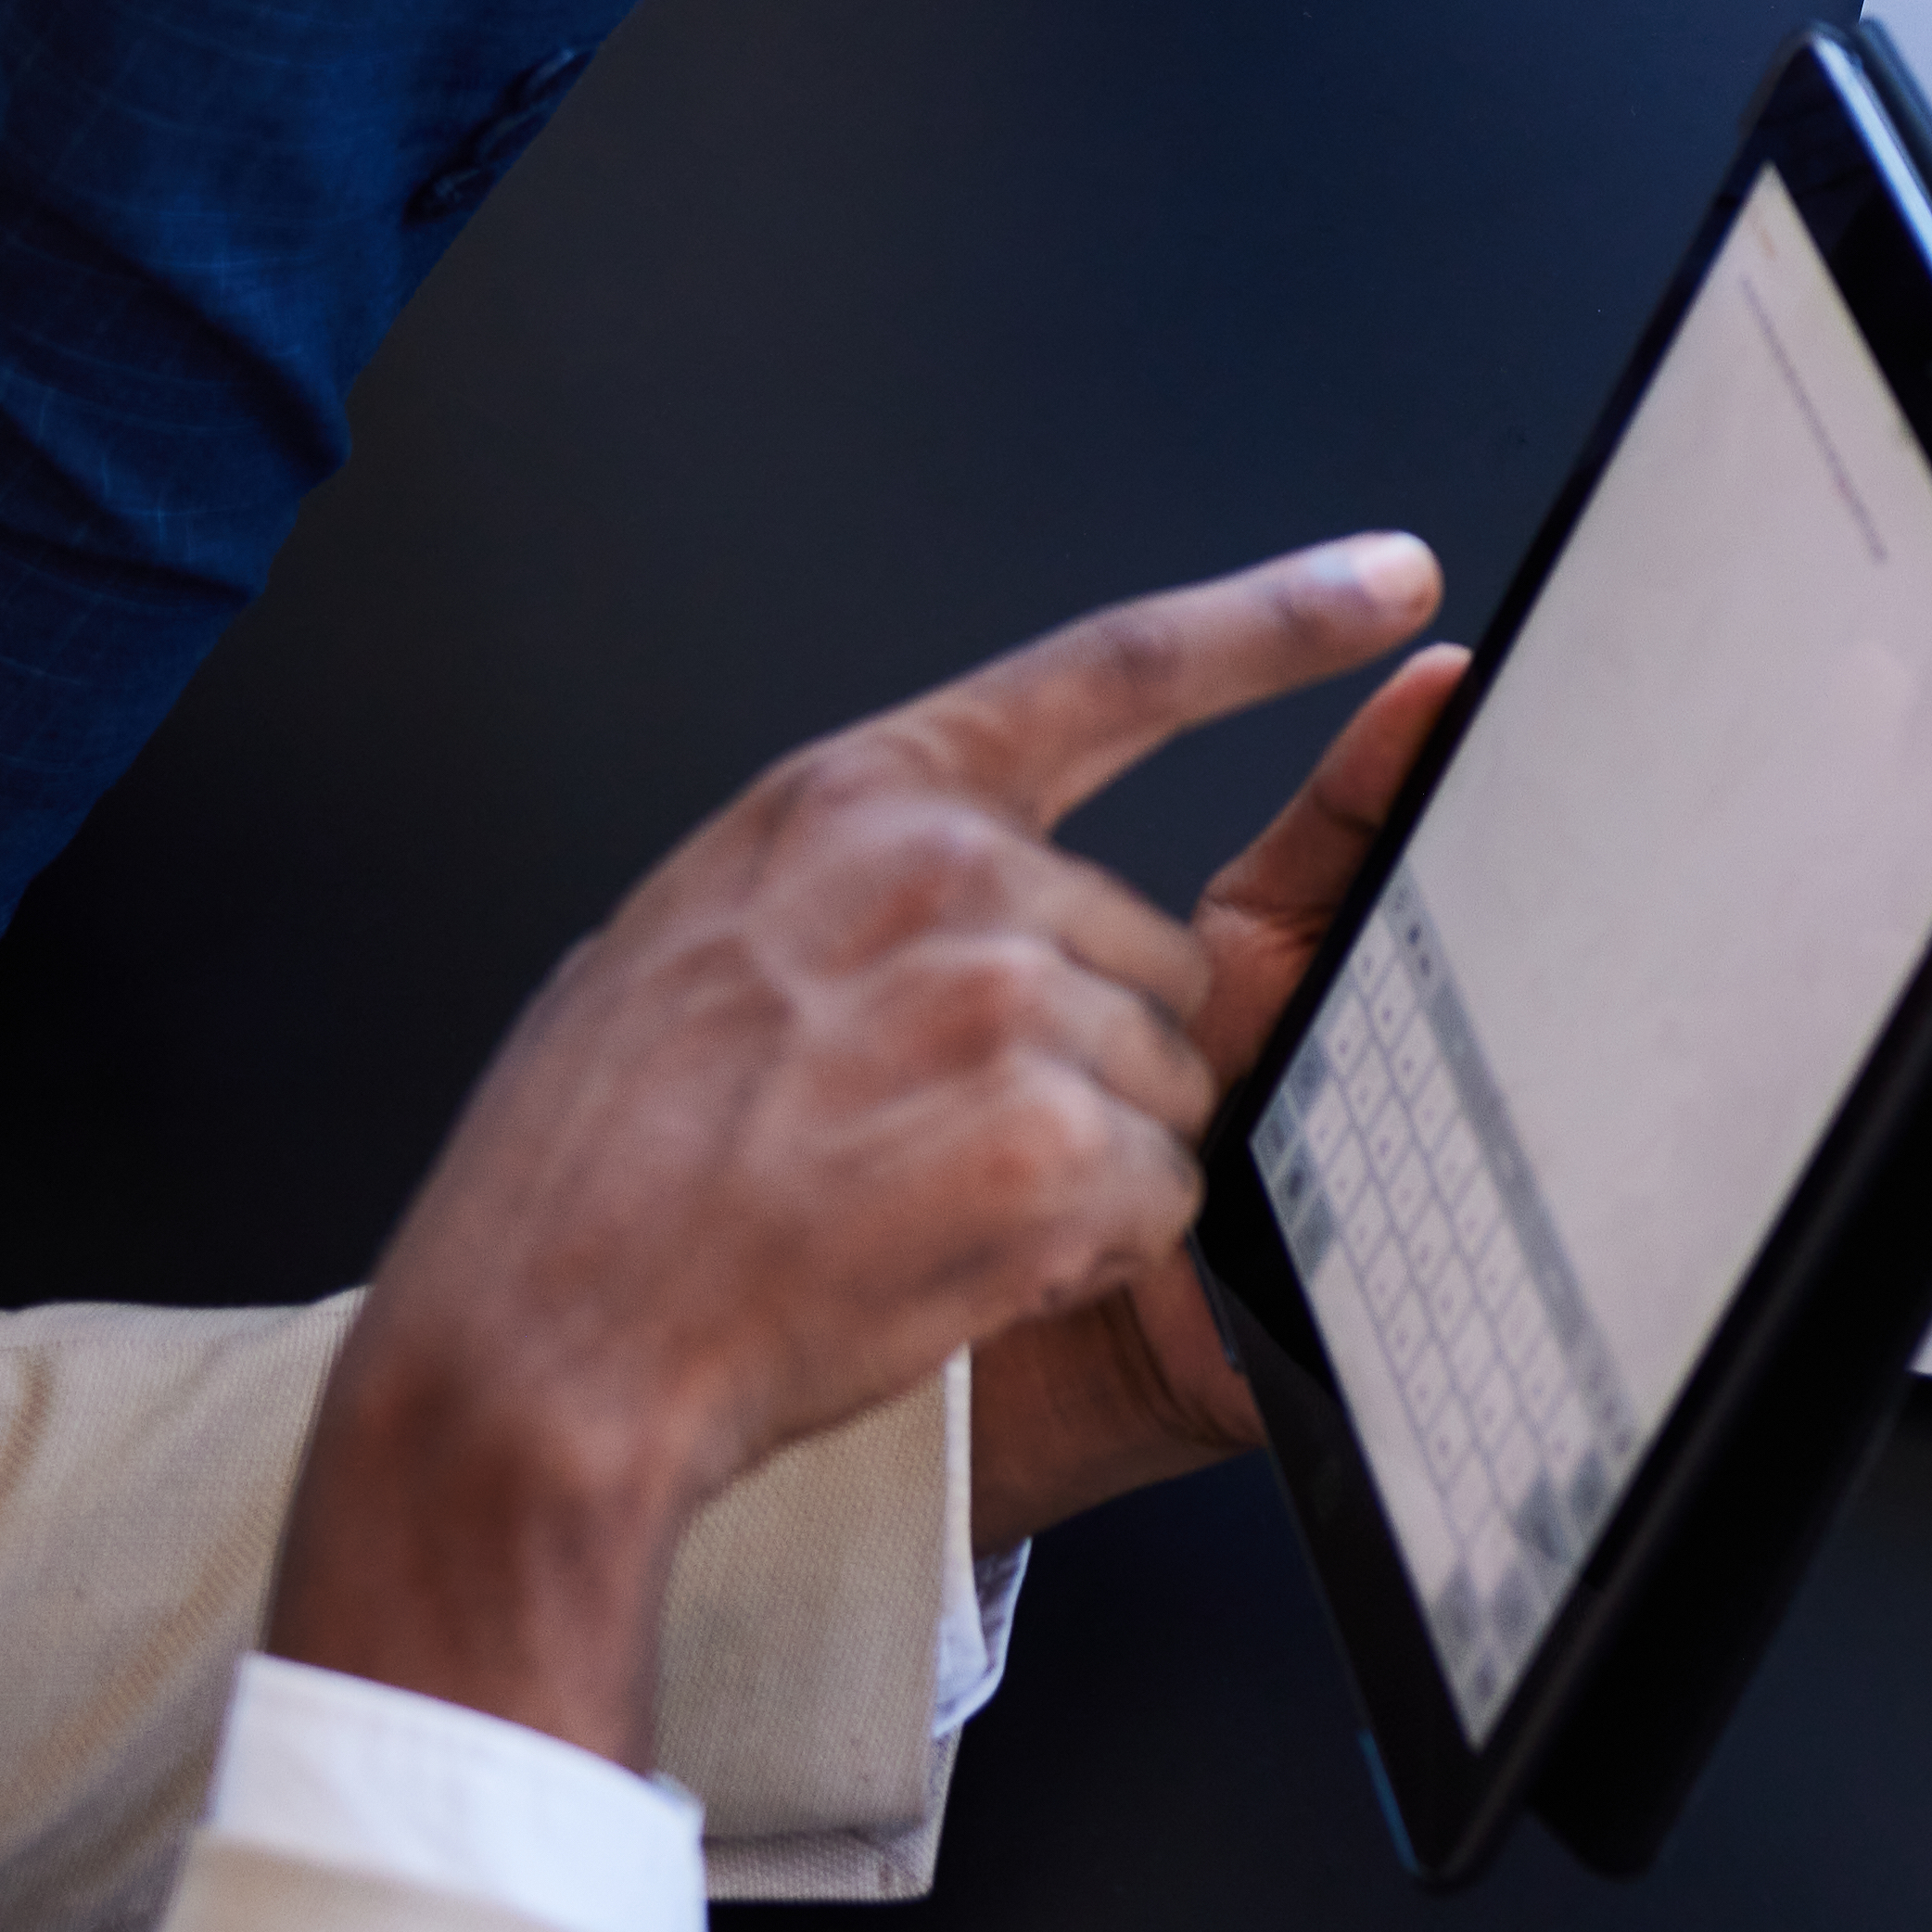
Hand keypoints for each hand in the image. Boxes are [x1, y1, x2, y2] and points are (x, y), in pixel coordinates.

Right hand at [266, 535, 1446, 1764]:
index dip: (1272, 621)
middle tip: (906, 1139)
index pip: (1112, 670)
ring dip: (1079, 1163)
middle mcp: (948, 872)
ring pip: (1163, 1085)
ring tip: (903, 1203)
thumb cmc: (588, 1174)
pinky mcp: (1047, 1140)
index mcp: (857, 802)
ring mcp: (1005, 999)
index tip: (1392, 580)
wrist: (539, 1351)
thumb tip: (959, 891)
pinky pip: (1156, 1195)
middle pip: (1148, 957)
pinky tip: (943, 1265)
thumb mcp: (693, 942)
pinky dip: (1080, 1251)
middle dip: (1079, 1058)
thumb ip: (849, 890)